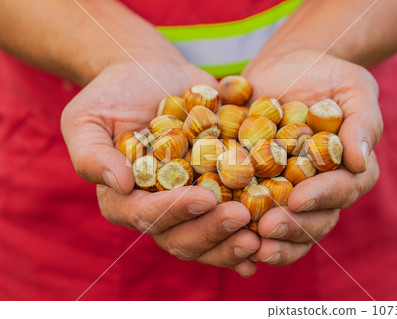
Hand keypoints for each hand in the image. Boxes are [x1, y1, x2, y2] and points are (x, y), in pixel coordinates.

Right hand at [61, 60, 258, 276]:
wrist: (150, 74)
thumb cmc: (113, 95)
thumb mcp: (86, 118)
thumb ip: (92, 154)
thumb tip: (119, 184)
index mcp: (125, 199)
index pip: (144, 215)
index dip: (173, 212)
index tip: (203, 198)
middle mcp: (159, 208)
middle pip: (181, 236)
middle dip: (211, 231)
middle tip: (242, 218)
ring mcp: (189, 201)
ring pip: (209, 236)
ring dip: (234, 241)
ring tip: (263, 235)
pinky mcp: (215, 188)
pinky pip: (231, 217)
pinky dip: (250, 232)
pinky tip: (271, 236)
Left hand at [242, 49, 381, 265]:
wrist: (285, 66)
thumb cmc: (325, 75)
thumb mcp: (353, 88)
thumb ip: (363, 122)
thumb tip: (361, 162)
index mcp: (347, 170)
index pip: (342, 190)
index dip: (321, 197)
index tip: (298, 198)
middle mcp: (318, 188)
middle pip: (313, 219)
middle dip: (291, 227)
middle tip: (266, 229)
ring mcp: (287, 190)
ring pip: (285, 226)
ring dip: (267, 240)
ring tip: (247, 244)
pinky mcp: (257, 184)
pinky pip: (251, 210)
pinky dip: (240, 225)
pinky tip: (222, 230)